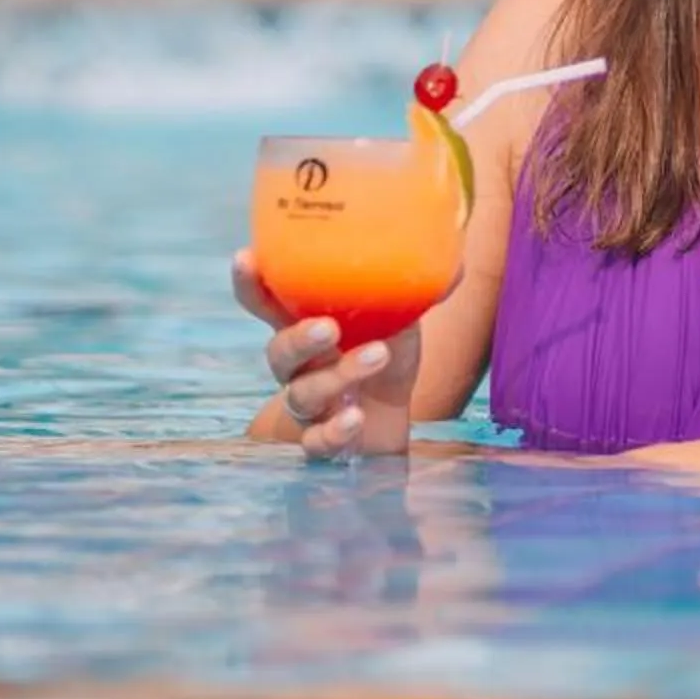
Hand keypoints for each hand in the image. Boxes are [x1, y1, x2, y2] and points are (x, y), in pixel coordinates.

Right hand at [233, 251, 422, 459]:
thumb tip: (454, 260)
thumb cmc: (383, 349)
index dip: (250, 282)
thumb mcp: (399, 317)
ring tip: (378, 355)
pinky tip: (356, 419)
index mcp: (307, 323)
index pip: (266, 302)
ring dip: (339, 376)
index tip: (245, 257)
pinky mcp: (321, 438)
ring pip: (303, 395)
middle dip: (299, 338)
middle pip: (278, 352)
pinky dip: (333, 431)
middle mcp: (298, 364)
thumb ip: (414, 290)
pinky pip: (315, 441)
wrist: (392, 412)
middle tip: (328, 327)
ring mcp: (307, 403)